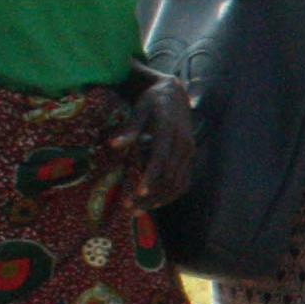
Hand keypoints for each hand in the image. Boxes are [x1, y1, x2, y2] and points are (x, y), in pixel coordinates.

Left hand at [113, 75, 195, 209]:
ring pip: (177, 184)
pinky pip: (183, 183)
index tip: (137, 194)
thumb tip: (114, 145)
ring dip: (158, 200)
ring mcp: (190, 152)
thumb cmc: (152, 100)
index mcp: (170, 130)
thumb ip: (129, 128)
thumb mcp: (139, 108)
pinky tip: (153, 203)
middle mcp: (184, 143)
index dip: (150, 178)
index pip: (162, 159)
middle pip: (169, 177)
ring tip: (138, 210)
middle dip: (149, 195)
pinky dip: (170, 195)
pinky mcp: (190, 158)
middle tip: (129, 208)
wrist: (175, 93)